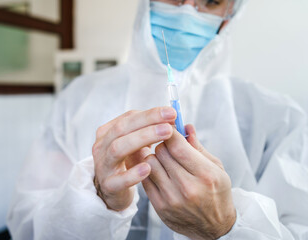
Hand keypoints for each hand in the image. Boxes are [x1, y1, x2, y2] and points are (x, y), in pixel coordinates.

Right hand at [92, 107, 176, 210]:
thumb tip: (172, 119)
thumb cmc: (126, 163)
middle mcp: (102, 146)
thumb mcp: (136, 144)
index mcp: (108, 132)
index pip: (129, 117)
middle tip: (170, 123)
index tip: (171, 113)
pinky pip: (118, 179)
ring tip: (165, 135)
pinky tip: (148, 167)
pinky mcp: (108, 186)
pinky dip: (132, 173)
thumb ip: (150, 131)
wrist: (112, 192)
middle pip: (122, 128)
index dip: (150, 114)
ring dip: (142, 139)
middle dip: (148, 122)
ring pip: (118, 148)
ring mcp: (103, 165)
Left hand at [142, 125, 235, 239]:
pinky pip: (145, 179)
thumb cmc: (217, 193)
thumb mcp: (216, 168)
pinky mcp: (160, 207)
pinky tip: (158, 170)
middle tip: (168, 143)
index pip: (177, 146)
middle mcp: (188, 188)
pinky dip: (150, 170)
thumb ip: (198, 147)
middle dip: (163, 143)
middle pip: (161, 152)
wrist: (214, 228)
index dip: (169, 131)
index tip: (167, 125)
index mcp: (205, 175)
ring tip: (164, 159)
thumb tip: (185, 126)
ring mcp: (171, 199)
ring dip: (155, 156)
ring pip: (150, 163)